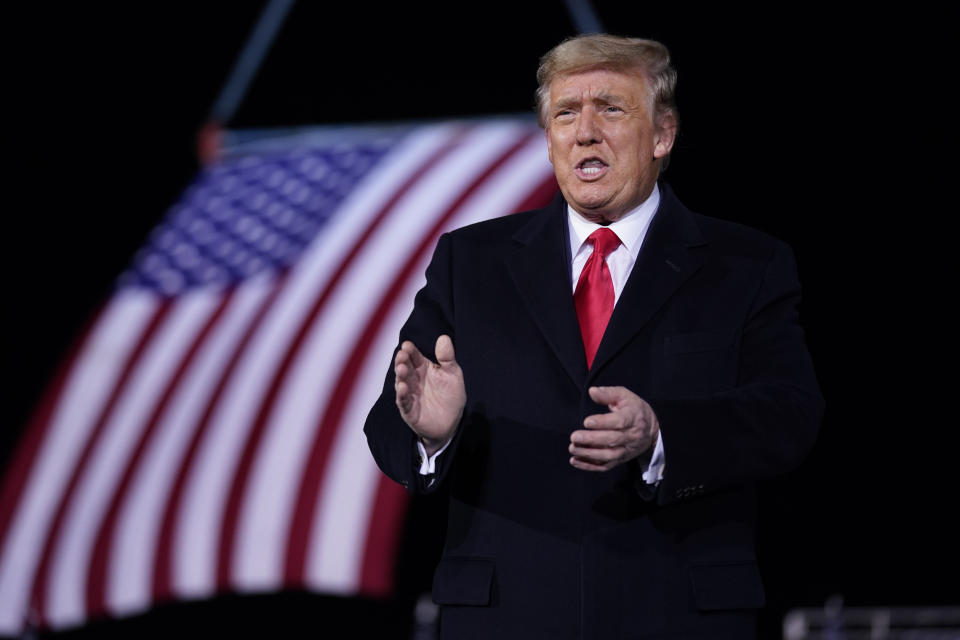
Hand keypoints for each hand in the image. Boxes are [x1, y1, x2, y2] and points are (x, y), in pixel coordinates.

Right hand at [394, 335, 465, 454]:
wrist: (451, 424)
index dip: (410, 350)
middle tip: (402, 355)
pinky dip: (402, 394)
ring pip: (401, 382)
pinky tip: (403, 387)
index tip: (407, 345)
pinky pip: (403, 401)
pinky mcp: (409, 410)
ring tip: (402, 368)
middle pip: (405, 367)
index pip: (414, 356)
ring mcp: (410, 394)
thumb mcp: (453, 374)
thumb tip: (444, 338)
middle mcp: (414, 379)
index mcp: (424, 368)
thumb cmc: (451, 396)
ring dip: (400, 375)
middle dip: (402, 360)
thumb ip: (447, 358)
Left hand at [569, 386, 658, 471]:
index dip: (603, 423)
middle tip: (574, 437)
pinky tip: (575, 461)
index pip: (619, 422)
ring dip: (589, 454)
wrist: (652, 430)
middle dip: (592, 440)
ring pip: (608, 455)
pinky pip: (605, 466)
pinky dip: (590, 466)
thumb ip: (608, 393)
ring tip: (573, 449)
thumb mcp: (624, 396)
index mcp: (633, 418)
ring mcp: (626, 450)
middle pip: (612, 440)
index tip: (587, 422)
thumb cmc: (634, 409)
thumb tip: (592, 391)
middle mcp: (631, 436)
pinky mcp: (620, 460)